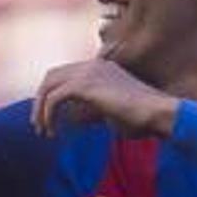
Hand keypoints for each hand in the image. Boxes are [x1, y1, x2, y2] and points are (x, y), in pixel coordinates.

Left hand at [32, 58, 178, 139]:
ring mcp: (89, 72)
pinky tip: (53, 132)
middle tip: (39, 126)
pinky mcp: (85, 85)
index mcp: (99, 67)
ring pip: (49, 85)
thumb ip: (91, 110)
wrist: (157, 113)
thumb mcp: (111, 112)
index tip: (48, 119)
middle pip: (51, 76)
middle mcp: (92, 65)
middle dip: (40, 102)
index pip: (63, 74)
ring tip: (43, 131)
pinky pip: (54, 98)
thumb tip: (72, 119)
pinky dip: (48, 115)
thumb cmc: (142, 119)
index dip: (51, 96)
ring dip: (40, 109)